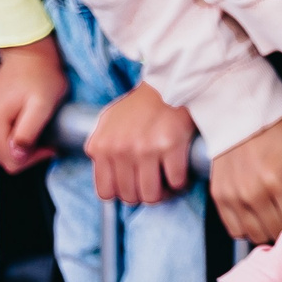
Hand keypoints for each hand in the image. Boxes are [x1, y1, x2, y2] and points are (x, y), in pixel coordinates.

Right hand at [0, 35, 67, 171]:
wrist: (29, 53)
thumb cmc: (41, 76)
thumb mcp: (42, 105)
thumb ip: (28, 131)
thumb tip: (17, 155)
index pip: (10, 161)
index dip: (34, 158)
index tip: (50, 144)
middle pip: (1, 158)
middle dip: (25, 155)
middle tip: (45, 139)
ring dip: (16, 147)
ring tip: (35, 131)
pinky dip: (7, 138)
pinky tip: (22, 126)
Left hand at [88, 81, 198, 205]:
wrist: (167, 85)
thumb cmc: (139, 105)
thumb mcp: (107, 124)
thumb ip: (101, 148)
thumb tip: (106, 176)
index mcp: (101, 147)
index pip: (106, 192)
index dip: (122, 194)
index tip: (134, 187)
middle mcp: (120, 150)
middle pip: (130, 196)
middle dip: (144, 195)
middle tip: (155, 185)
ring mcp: (145, 149)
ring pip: (152, 195)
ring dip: (163, 194)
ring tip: (168, 184)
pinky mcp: (171, 146)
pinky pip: (176, 181)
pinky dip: (180, 182)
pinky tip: (180, 173)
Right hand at [210, 108, 281, 243]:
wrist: (241, 109)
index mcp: (280, 180)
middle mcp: (254, 192)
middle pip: (279, 232)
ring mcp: (234, 196)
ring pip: (257, 235)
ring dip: (272, 233)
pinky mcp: (220, 196)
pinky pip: (235, 229)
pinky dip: (250, 230)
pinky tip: (264, 220)